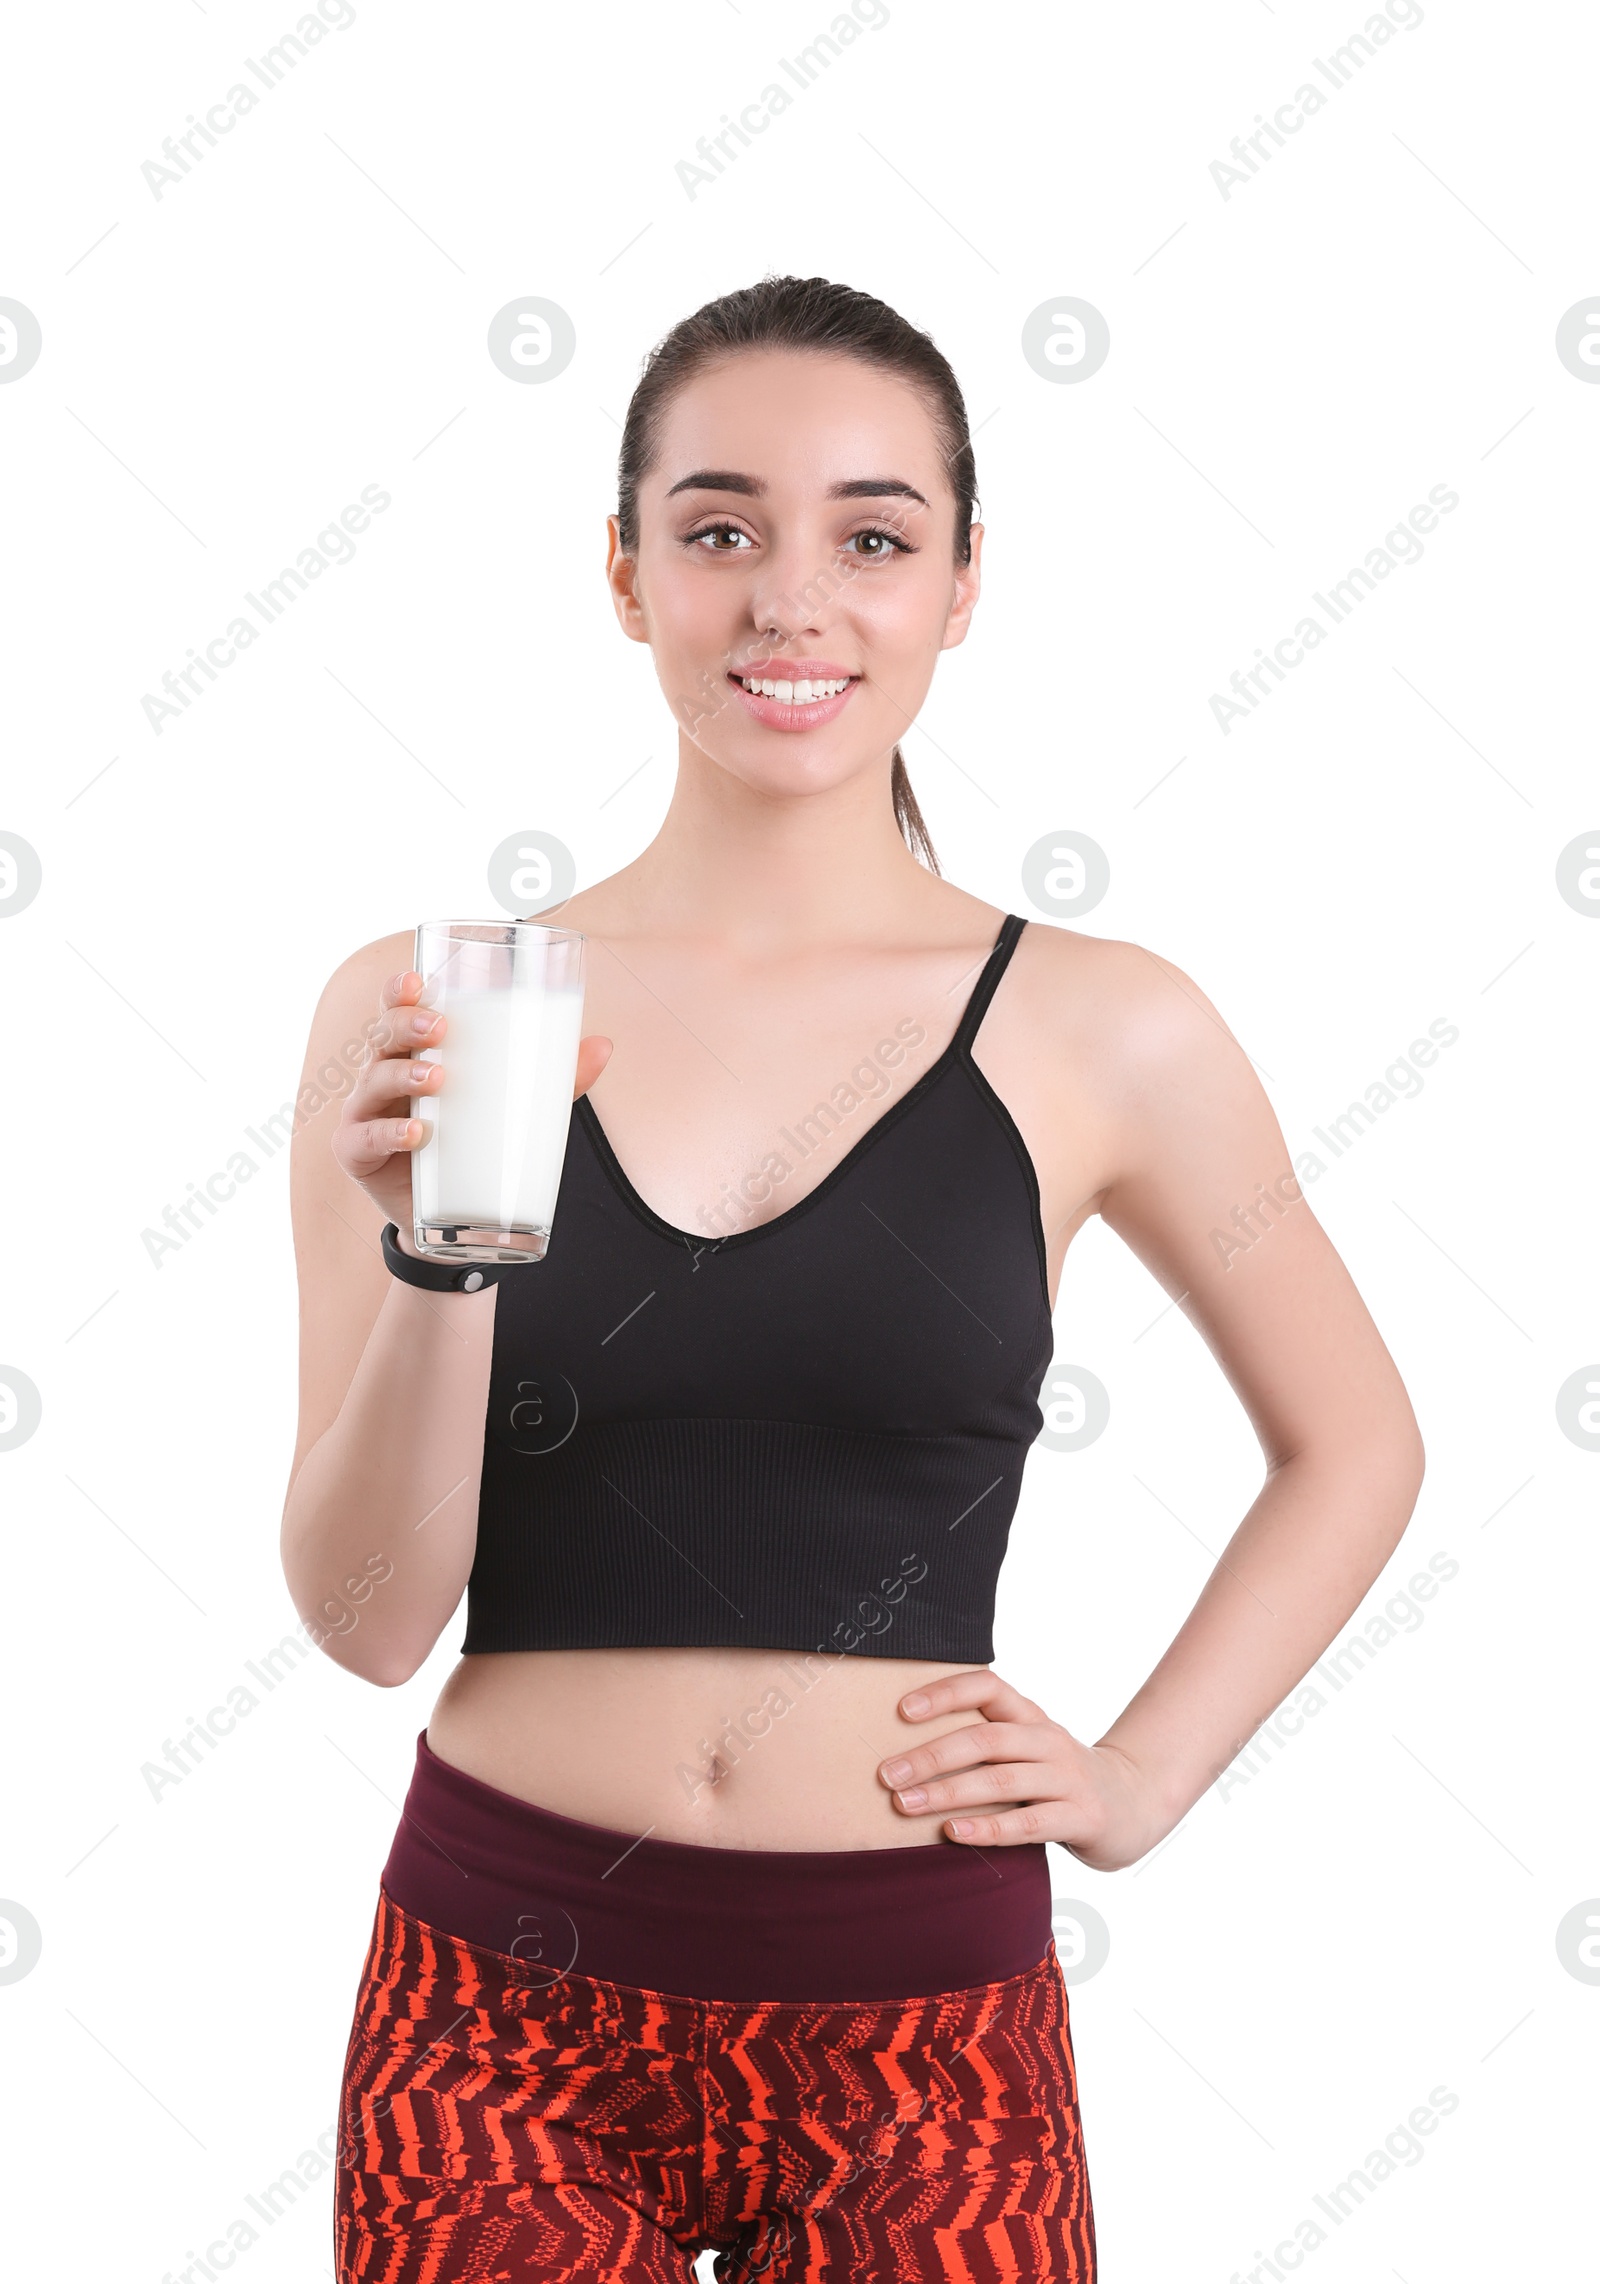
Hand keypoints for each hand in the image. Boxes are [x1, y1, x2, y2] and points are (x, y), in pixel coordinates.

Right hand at [331, 968, 612, 1240]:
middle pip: (380, 1036)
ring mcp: (366, 1114)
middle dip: (405, 1025)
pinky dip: (390, 1133)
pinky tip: (416, 1131)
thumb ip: (555, 1079)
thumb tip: (604, 1045)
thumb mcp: (514, 1108)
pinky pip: (366, 1139)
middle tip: (440, 1029)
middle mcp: (381, 1076)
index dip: (398, 991)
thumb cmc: (474, 1143)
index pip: (396, 1011)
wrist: (449, 1220)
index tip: (416, 979)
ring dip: (403, 1074)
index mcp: (412, 1053)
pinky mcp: (357, 1154)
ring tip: (437, 1078)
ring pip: (373, 1081)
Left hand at [876, 1667, 1167, 1871]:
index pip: (987, 1686)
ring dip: (948, 1792)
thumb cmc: (1059, 1777)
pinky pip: (1029, 1823)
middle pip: (985, 1738)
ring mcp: (1068, 1778)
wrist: (1134, 1803)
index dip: (945, 1693)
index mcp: (1030, 1716)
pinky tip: (954, 1833)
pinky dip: (988, 1828)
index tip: (901, 1710)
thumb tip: (905, 1753)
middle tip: (886, 1774)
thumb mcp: (1028, 1748)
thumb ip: (985, 1744)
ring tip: (905, 1804)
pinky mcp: (1082, 1817)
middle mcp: (1048, 1740)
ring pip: (1002, 1781)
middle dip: (931, 1755)